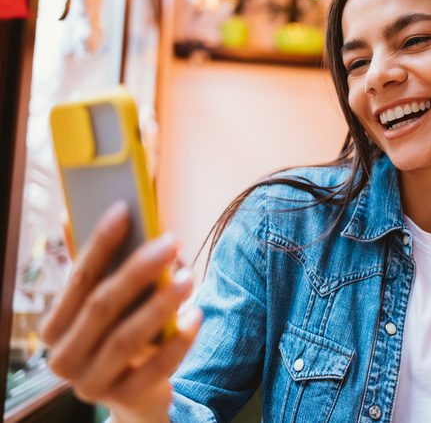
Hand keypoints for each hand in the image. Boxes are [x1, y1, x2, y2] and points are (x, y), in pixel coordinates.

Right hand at [40, 201, 201, 422]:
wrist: (137, 397)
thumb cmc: (123, 338)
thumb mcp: (111, 309)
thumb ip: (105, 271)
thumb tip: (92, 216)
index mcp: (56, 327)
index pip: (78, 278)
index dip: (100, 243)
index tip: (124, 209)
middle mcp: (65, 357)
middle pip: (103, 305)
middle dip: (139, 269)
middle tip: (172, 242)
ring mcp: (92, 383)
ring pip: (127, 336)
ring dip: (161, 303)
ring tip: (189, 276)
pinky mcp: (126, 399)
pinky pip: (156, 367)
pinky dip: (179, 340)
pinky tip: (196, 316)